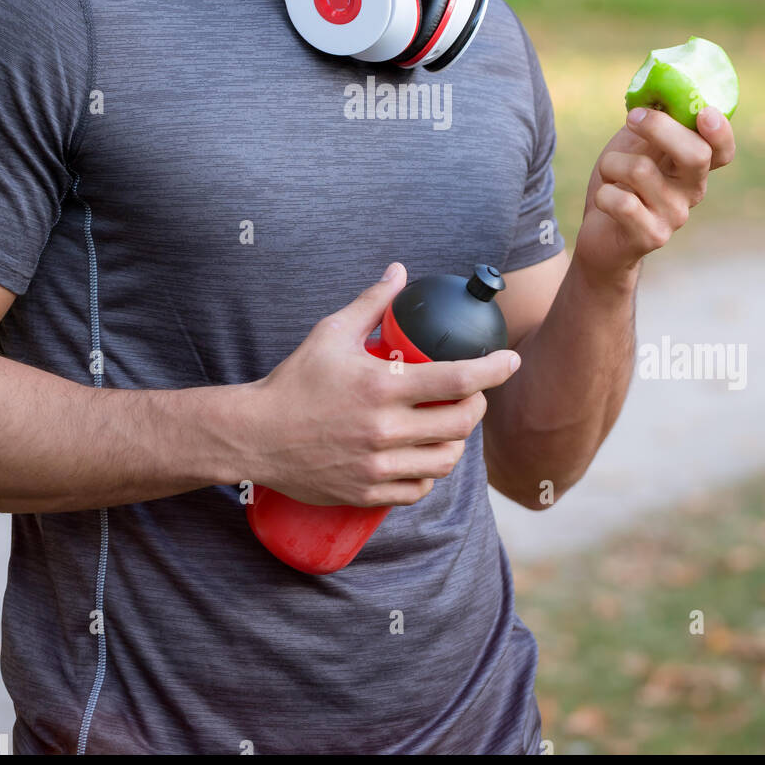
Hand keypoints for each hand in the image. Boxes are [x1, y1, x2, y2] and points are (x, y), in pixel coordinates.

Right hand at [235, 264, 519, 506]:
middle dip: (478, 406)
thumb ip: (371, 303)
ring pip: (445, 460)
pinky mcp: (367, 493)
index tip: (510, 360)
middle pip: (461, 423)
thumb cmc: (294, 380)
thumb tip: (399, 272)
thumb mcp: (331, 333)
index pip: (458, 379)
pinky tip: (425, 457)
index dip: (494, 369)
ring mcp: (376, 466)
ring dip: (458, 442)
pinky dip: (430, 473)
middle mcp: (384, 430)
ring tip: (451, 425)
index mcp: (381, 387)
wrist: (255, 434)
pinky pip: (419, 490)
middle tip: (474, 395)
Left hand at [575, 105, 735, 284]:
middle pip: (695, 154)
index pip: (722, 150)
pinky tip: (606, 201)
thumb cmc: (620, 183)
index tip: (704, 112)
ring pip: (641, 170)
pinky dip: (604, 194)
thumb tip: (658, 86)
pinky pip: (622, 202)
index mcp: (693, 166)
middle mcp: (691, 191)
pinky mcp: (651, 236)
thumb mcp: (636, 146)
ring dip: (612, 163)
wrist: (600, 236)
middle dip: (660, 127)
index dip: (720, 132)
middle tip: (633, 118)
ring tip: (609, 173)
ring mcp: (674, 216)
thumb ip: (653, 124)